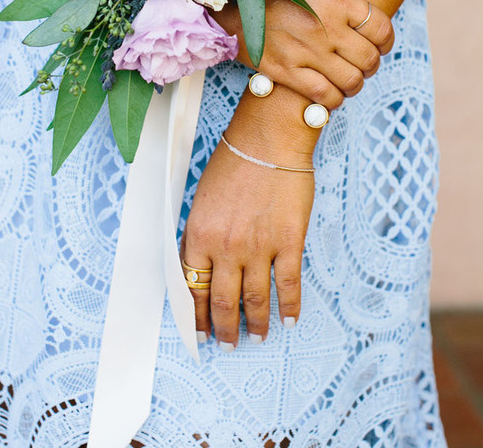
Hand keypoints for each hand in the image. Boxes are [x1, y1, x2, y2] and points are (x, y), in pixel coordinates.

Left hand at [182, 90, 315, 346]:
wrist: (269, 139)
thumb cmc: (234, 161)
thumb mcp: (203, 198)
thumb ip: (201, 234)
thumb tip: (201, 267)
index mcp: (199, 234)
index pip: (193, 287)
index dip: (197, 315)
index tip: (200, 332)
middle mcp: (225, 246)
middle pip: (223, 302)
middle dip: (224, 329)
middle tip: (228, 344)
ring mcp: (259, 246)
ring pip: (255, 300)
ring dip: (255, 324)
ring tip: (257, 337)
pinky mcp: (289, 242)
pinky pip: (288, 285)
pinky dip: (289, 307)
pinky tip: (288, 320)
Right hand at [216, 0, 398, 108]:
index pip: (383, 30)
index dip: (387, 40)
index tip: (379, 42)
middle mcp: (326, 27)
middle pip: (369, 59)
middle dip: (372, 63)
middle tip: (363, 60)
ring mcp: (305, 52)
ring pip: (350, 82)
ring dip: (354, 83)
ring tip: (347, 76)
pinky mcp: (284, 71)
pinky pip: (322, 96)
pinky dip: (332, 99)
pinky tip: (328, 89)